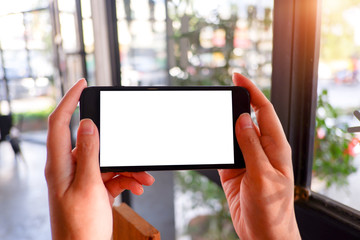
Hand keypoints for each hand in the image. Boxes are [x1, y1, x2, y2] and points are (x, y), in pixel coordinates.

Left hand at [45, 79, 154, 239]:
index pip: (59, 122)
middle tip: (133, 146)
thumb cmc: (80, 227)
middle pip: (93, 142)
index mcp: (60, 165)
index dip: (69, 100)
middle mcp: (70, 168)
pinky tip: (138, 185)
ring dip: (128, 166)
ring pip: (109, 159)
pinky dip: (128, 178)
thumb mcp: (88, 187)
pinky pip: (114, 174)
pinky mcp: (96, 187)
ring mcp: (84, 178)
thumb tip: (88, 123)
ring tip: (143, 177)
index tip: (82, 84)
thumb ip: (88, 153)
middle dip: (118, 144)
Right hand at [218, 73, 300, 239]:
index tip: (238, 76)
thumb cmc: (272, 210)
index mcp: (275, 147)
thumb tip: (242, 119)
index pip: (263, 110)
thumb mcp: (262, 175)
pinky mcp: (233, 170)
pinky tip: (206, 137)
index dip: (252, 91)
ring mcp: (246, 159)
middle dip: (234, 103)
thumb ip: (251, 146)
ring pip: (232, 133)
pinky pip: (222, 150)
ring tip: (210, 113)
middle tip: (219, 93)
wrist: (262, 234)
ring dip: (221, 123)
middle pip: (246, 118)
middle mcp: (261, 149)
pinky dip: (214, 142)